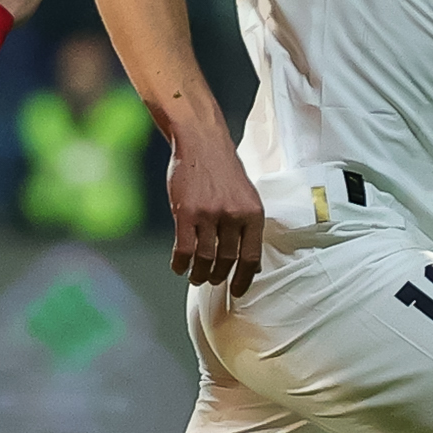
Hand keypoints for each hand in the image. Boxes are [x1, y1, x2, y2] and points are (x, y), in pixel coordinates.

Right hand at [168, 148, 264, 293]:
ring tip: (196, 276)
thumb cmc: (223, 170)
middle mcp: (233, 216)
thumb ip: (248, 226)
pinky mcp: (186, 213)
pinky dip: (180, 263)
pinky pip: (184, 249)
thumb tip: (251, 262)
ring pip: (205, 258)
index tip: (237, 290)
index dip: (244, 279)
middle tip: (212, 280)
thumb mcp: (247, 196)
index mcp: (253, 214)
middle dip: (219, 276)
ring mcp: (209, 214)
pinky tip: (179, 266)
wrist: (201, 143)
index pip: (252, 257)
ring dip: (200, 273)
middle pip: (227, 261)